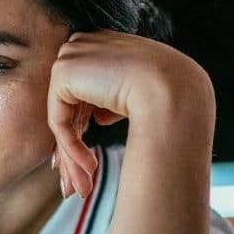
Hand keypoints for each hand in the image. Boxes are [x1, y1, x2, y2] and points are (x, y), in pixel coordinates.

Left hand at [48, 31, 214, 198]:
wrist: (174, 90)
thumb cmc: (168, 95)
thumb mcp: (136, 97)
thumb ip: (113, 103)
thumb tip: (99, 117)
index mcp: (101, 45)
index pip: (81, 92)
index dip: (80, 130)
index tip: (83, 164)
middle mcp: (83, 45)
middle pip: (68, 107)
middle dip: (71, 151)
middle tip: (76, 184)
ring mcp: (70, 57)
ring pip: (62, 118)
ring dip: (72, 157)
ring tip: (82, 188)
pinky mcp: (63, 73)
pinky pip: (59, 120)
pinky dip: (71, 148)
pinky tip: (89, 169)